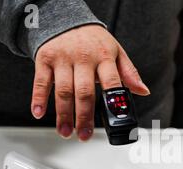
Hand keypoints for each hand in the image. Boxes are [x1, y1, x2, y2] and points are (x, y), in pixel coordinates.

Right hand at [30, 25, 149, 140]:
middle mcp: (84, 57)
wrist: (67, 20)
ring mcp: (63, 58)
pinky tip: (39, 112)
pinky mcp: (45, 59)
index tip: (113, 119)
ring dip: (63, 114)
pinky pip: (41, 81)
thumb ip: (129, 73)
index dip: (113, 102)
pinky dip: (38, 98)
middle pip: (84, 91)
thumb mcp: (116, 53)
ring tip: (66, 132)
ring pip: (63, 90)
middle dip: (84, 116)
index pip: (111, 82)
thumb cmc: (94, 41)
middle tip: (83, 135)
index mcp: (104, 57)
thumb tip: (143, 91)